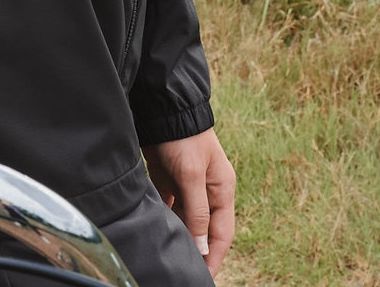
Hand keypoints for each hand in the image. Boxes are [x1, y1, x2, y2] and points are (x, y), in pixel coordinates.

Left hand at [143, 129, 236, 276]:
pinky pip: (169, 208)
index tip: (205, 278)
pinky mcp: (170, 181)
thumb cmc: (184, 138)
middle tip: (182, 269)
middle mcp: (207, 191)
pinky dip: (165, 219)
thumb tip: (203, 247)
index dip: (213, 257)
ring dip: (179, 235)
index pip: (221, 233)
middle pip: (203, 229)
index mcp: (222, 189)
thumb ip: (198, 211)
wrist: (163, 109)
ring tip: (168, 254)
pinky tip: (157, 231)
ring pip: (185, 220)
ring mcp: (188, 186)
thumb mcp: (192, 175)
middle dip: (195, 250)